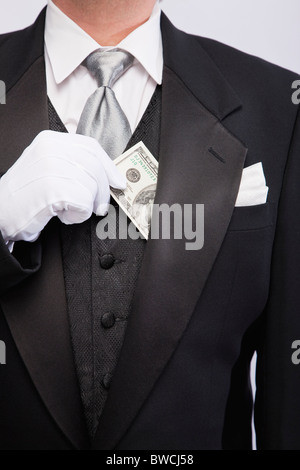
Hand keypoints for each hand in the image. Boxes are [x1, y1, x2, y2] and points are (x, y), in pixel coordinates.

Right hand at [0, 130, 125, 243]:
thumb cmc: (24, 196)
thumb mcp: (46, 168)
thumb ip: (72, 164)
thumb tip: (106, 175)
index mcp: (50, 140)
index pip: (91, 147)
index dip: (109, 166)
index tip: (118, 182)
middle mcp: (51, 149)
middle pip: (96, 167)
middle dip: (102, 191)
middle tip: (98, 207)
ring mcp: (51, 167)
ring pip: (92, 187)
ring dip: (85, 206)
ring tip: (66, 209)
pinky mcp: (53, 189)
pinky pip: (84, 204)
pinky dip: (78, 216)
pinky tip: (62, 215)